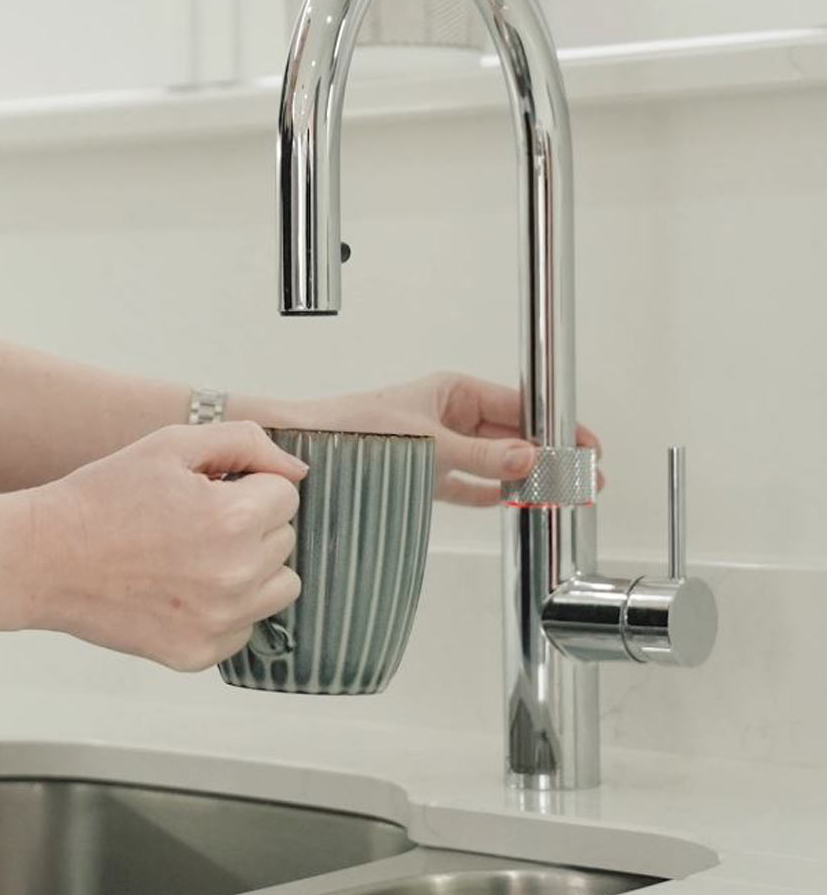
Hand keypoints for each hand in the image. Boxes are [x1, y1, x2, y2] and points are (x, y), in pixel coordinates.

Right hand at [27, 422, 305, 671]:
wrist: (44, 558)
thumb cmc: (104, 496)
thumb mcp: (171, 445)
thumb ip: (245, 443)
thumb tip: (298, 471)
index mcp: (233, 518)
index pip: (285, 494)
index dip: (245, 485)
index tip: (205, 490)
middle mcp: (235, 576)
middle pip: (285, 540)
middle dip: (249, 524)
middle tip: (192, 521)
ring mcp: (218, 622)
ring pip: (279, 587)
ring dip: (251, 568)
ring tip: (196, 555)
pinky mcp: (199, 654)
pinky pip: (245, 627)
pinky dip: (224, 608)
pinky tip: (180, 589)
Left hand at [268, 373, 601, 506]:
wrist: (307, 445)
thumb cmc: (354, 426)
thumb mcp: (427, 442)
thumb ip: (480, 457)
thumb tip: (529, 461)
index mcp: (454, 391)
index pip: (521, 406)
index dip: (557, 426)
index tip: (587, 446)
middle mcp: (450, 416)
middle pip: (514, 436)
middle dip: (550, 456)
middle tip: (585, 479)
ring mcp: (439, 445)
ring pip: (495, 462)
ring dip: (526, 478)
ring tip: (561, 495)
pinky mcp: (424, 473)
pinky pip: (469, 485)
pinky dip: (492, 493)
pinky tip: (514, 502)